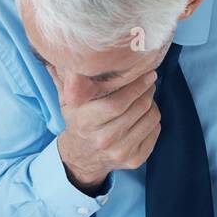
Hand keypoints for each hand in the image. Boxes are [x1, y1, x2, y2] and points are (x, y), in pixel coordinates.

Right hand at [55, 69, 160, 190]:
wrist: (81, 158)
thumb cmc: (77, 123)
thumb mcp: (68, 102)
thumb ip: (67, 80)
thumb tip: (61, 56)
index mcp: (86, 122)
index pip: (118, 102)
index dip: (136, 86)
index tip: (147, 73)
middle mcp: (104, 139)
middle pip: (138, 108)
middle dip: (147, 91)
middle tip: (148, 81)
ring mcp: (121, 152)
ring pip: (151, 119)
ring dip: (152, 104)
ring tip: (144, 97)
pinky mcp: (135, 160)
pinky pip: (155, 132)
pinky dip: (153, 120)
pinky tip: (143, 115)